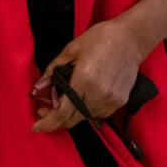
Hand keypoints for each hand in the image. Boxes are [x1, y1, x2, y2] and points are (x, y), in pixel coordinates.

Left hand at [32, 19, 148, 133]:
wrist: (130, 39)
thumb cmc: (99, 39)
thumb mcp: (70, 50)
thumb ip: (52, 71)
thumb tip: (37, 88)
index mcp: (83, 80)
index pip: (62, 112)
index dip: (47, 123)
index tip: (36, 127)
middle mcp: (98, 94)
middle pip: (72, 119)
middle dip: (56, 120)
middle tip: (45, 110)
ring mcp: (111, 100)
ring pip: (84, 117)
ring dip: (71, 114)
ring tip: (64, 101)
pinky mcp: (120, 102)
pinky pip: (98, 113)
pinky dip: (86, 110)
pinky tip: (82, 98)